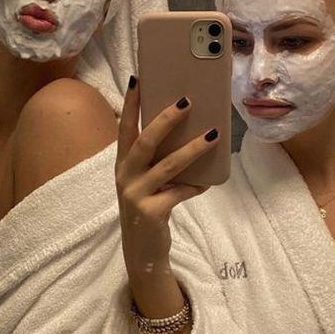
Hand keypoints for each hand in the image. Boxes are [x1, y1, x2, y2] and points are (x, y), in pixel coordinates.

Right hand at [115, 77, 218, 281]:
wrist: (142, 253)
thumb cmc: (149, 210)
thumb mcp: (147, 184)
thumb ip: (159, 163)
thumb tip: (192, 135)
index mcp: (122, 165)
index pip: (124, 128)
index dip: (130, 104)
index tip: (137, 79)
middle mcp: (124, 176)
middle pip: (144, 141)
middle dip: (165, 119)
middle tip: (186, 101)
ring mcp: (136, 194)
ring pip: (167, 165)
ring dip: (192, 149)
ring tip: (212, 135)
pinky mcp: (151, 212)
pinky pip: (180, 192)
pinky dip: (196, 185)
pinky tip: (207, 182)